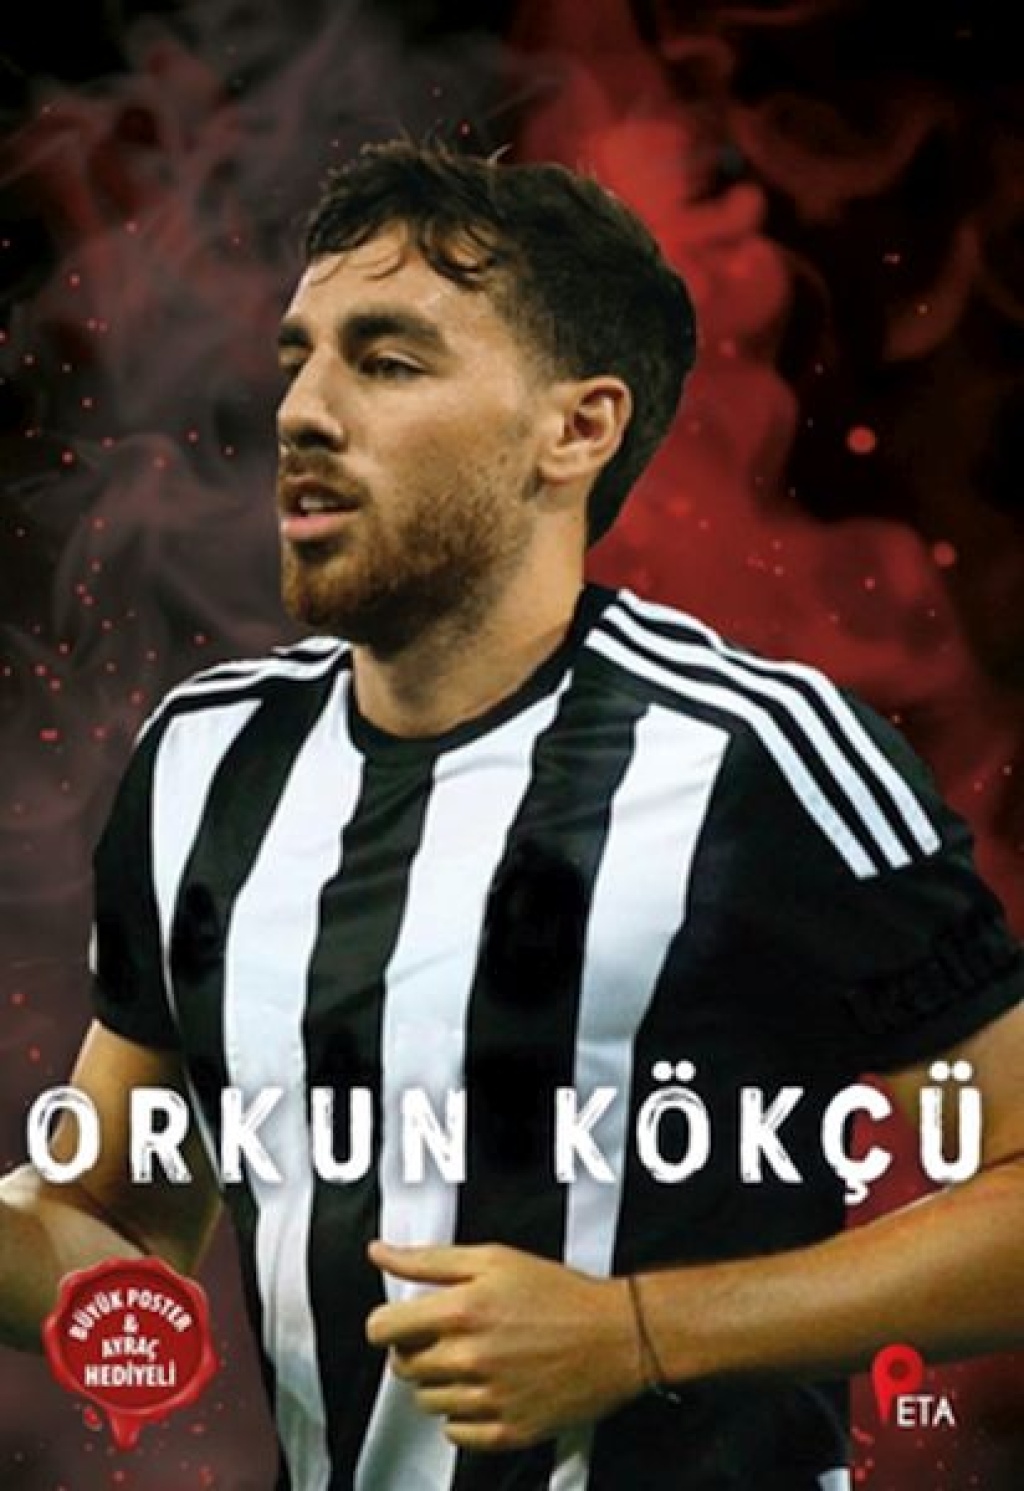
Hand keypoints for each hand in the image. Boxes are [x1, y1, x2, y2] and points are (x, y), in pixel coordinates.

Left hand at [365, 1240, 639, 1451]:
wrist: (616, 1335)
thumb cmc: (559, 1293)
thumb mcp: (492, 1258)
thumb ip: (428, 1258)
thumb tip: (380, 1253)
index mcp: (462, 1311)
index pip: (381, 1329)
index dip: (387, 1322)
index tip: (402, 1321)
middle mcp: (469, 1358)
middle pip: (402, 1367)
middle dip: (417, 1349)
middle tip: (449, 1334)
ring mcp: (487, 1399)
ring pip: (426, 1402)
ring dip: (440, 1382)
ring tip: (474, 1358)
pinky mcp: (507, 1431)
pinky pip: (455, 1434)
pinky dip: (463, 1414)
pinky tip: (486, 1388)